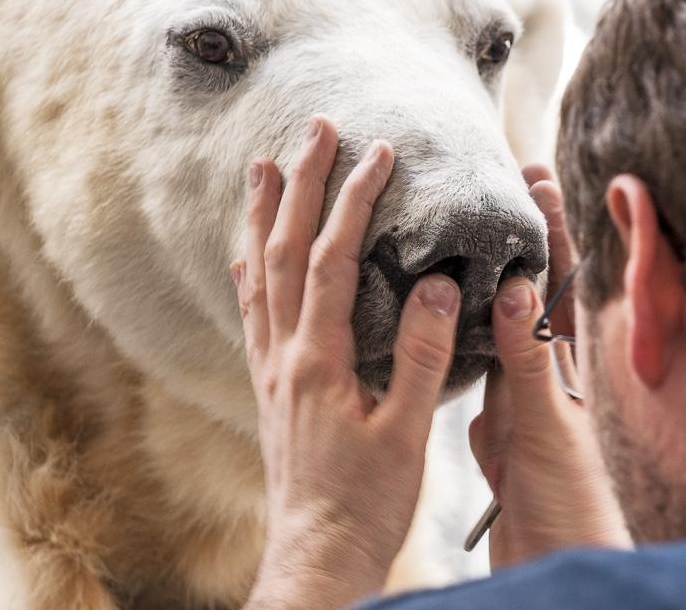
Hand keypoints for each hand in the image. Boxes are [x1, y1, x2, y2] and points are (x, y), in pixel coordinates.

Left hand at [235, 117, 460, 609]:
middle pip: (283, 251)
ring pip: (257, 275)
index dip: (353, 201)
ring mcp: (270, 369)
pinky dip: (249, 272)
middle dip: (298, 184)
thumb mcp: (405, 434)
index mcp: (319, 360)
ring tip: (261, 168)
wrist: (314, 554)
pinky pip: (250, 313)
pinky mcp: (269, 387)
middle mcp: (284, 355)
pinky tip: (245, 256)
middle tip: (311, 130)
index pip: (331, 260)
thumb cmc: (366, 502)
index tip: (377, 153)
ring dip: (261, 217)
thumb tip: (440, 287)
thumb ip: (423, 358)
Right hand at [469, 165, 631, 567]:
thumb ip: (528, 360)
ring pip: (494, 322)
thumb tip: (516, 285)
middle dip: (514, 237)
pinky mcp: (492, 423)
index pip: (563, 281)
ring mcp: (516, 395)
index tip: (537, 176)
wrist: (554, 561)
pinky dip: (453, 333)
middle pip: (528, 289)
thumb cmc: (566, 499)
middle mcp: (543, 370)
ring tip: (452, 230)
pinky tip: (428, 312)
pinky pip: (469, 364)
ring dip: (479, 277)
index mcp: (565, 365)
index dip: (553, 227)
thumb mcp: (546, 425)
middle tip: (490, 185)